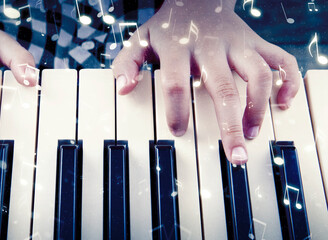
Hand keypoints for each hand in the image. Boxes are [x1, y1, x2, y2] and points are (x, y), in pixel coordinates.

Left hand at [112, 0, 299, 163]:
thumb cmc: (167, 28)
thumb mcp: (140, 40)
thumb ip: (127, 63)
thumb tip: (123, 89)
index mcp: (179, 49)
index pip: (176, 83)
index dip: (177, 111)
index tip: (178, 132)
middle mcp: (211, 47)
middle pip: (223, 87)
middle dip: (230, 125)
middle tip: (235, 155)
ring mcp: (237, 44)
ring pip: (258, 75)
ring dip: (258, 107)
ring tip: (252, 133)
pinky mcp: (256, 43)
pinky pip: (281, 60)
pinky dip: (288, 82)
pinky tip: (283, 103)